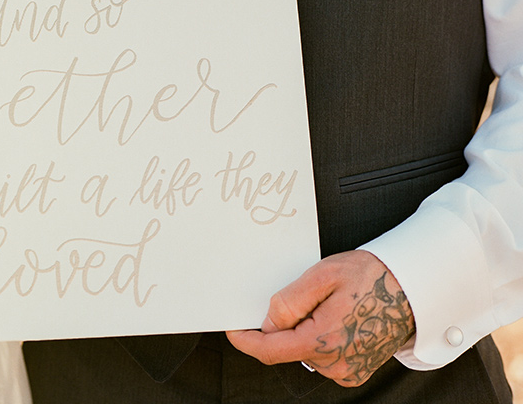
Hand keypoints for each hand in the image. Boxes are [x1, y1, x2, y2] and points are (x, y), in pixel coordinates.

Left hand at [226, 250, 413, 386]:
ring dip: (304, 330)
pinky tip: (338, 319)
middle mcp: (336, 363)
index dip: (246, 340)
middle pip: (287, 347)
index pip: (270, 350)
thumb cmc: (373, 277)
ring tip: (331, 305)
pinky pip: (322, 356)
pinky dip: (320, 339)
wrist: (414, 288)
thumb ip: (289, 302)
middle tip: (311, 296)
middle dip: (285, 324)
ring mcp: (348, 370)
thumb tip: (267, 324)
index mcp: (324, 340)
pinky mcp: (355, 371)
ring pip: (304, 350)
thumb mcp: (322, 276)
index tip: (234, 330)